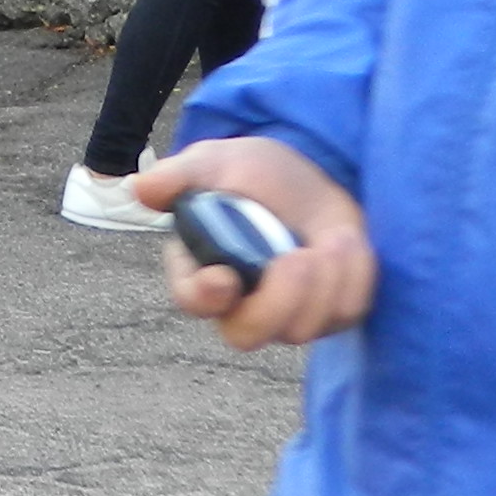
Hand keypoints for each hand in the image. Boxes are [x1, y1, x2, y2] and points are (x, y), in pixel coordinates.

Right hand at [131, 136, 374, 349]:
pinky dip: (353, 275)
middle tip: (297, 257)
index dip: (205, 296)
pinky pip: (347, 312)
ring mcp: (287, 312)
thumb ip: (179, 176)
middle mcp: (241, 301)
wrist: (308, 174)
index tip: (224, 276)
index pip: (193, 301)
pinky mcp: (331, 310)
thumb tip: (142, 189)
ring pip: (303, 329)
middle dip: (276, 302)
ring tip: (331, 237)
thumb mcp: (214, 163)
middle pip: (248, 333)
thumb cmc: (250, 173)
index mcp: (201, 269)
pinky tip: (344, 240)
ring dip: (324, 282)